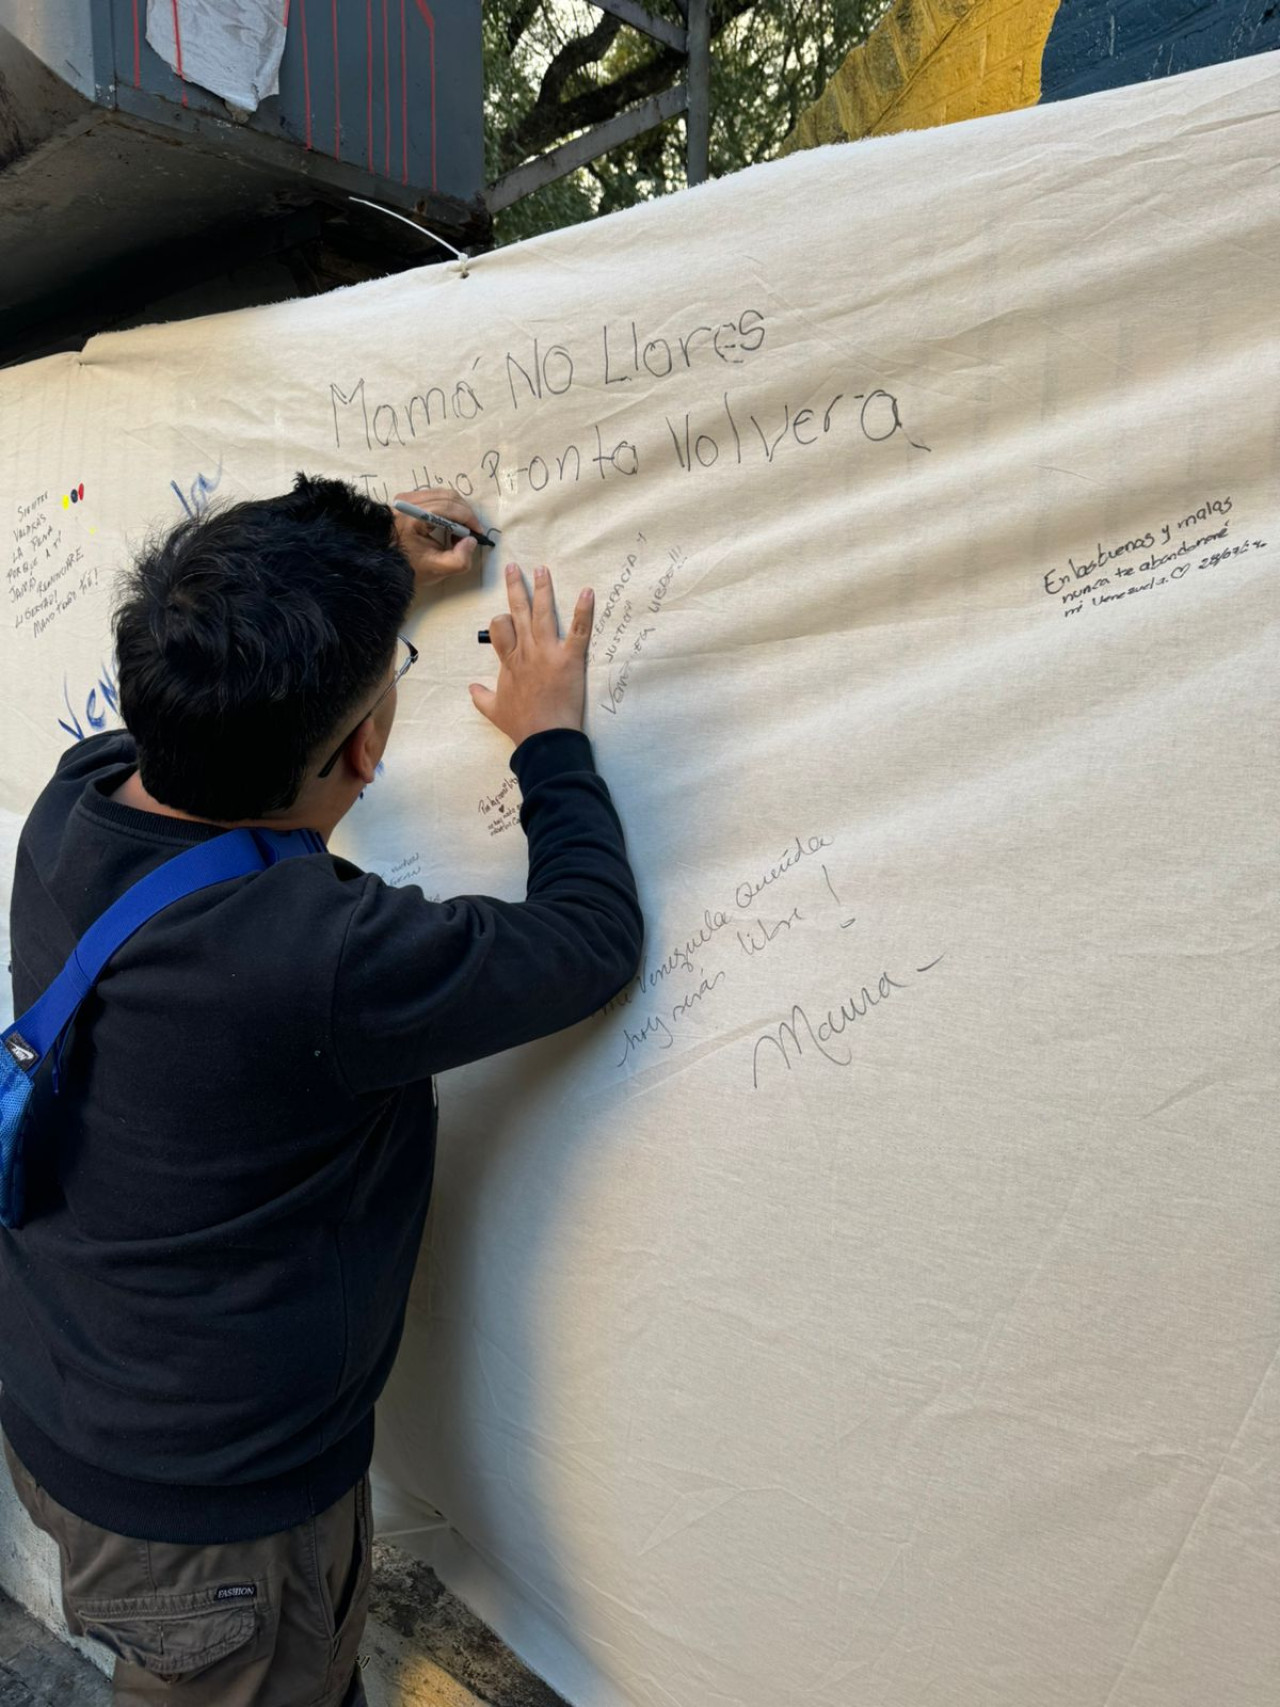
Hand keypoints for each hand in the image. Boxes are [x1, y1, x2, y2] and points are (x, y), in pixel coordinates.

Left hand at [391, 487, 485, 589]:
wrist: (383, 564)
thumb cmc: (410, 567)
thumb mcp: (438, 569)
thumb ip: (460, 559)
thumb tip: (471, 540)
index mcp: (414, 516)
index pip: (450, 507)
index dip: (469, 519)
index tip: (478, 533)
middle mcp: (409, 501)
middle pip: (449, 497)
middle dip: (465, 514)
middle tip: (470, 533)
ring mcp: (407, 498)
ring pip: (443, 495)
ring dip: (457, 511)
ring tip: (457, 532)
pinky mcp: (407, 499)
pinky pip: (434, 497)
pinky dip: (447, 509)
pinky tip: (446, 525)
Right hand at [469, 564, 593, 743]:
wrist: (543, 739)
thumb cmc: (521, 726)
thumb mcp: (494, 711)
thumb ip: (481, 697)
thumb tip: (472, 688)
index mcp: (509, 662)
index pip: (499, 628)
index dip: (501, 620)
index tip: (506, 618)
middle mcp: (526, 652)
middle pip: (517, 612)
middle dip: (515, 588)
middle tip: (513, 567)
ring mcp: (547, 653)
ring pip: (542, 614)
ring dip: (543, 589)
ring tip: (542, 569)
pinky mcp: (569, 659)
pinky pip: (578, 631)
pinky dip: (584, 612)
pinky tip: (587, 592)